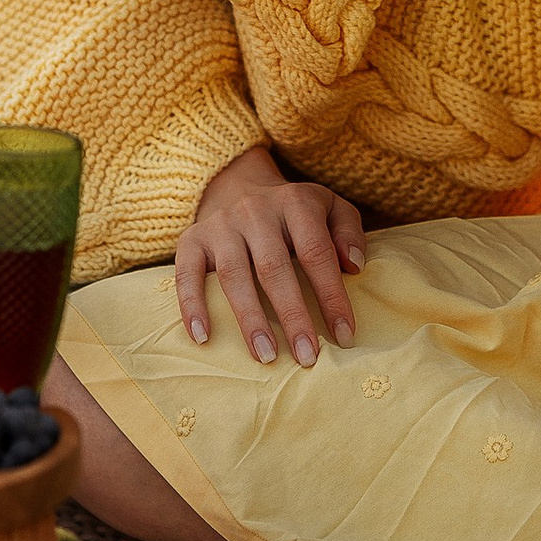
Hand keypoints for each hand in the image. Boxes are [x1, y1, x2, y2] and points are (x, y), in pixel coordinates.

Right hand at [175, 145, 365, 362]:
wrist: (237, 183)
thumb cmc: (293, 211)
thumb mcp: (329, 208)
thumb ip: (348, 232)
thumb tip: (353, 267)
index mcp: (295, 203)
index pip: (316, 252)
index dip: (331, 296)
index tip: (344, 336)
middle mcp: (255, 211)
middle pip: (275, 268)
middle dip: (293, 315)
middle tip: (307, 356)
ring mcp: (221, 225)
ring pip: (234, 275)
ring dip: (250, 319)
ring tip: (265, 356)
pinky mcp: (192, 238)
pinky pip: (187, 272)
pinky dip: (192, 304)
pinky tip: (203, 337)